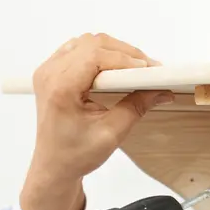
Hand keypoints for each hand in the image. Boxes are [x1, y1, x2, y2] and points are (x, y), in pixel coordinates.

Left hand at [19, 33, 174, 209]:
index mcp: (59, 88)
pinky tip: (116, 69)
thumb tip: (160, 89)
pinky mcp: (52, 72)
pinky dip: (101, 54)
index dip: (127, 59)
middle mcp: (50, 74)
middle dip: (125, 53)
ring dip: (114, 51)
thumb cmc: (74, 155)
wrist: (54, 167)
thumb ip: (137, 107)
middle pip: (93, 43)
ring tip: (135, 70)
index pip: (97, 56)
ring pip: (87, 42)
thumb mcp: (112, 133)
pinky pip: (79, 49)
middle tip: (148, 70)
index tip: (151, 70)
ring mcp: (48, 71)